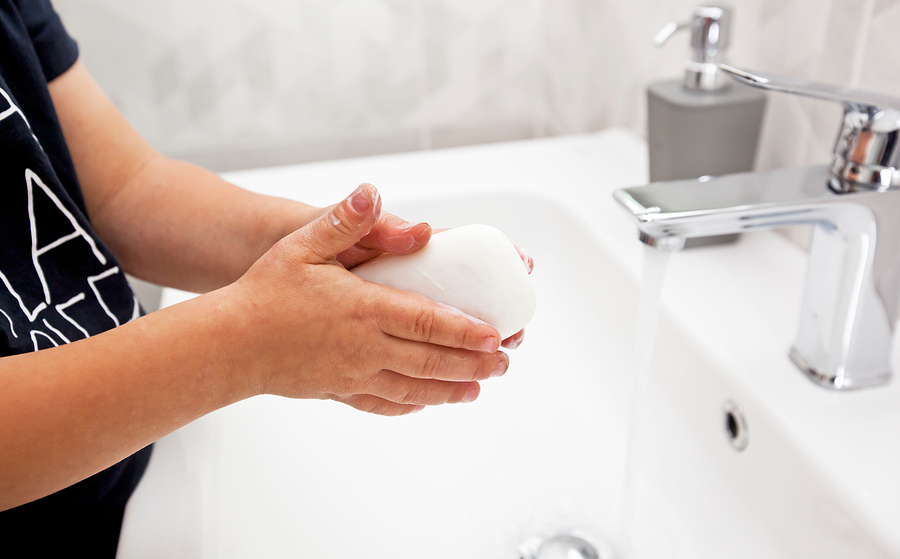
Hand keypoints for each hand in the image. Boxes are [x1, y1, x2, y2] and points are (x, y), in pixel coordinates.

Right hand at [224, 184, 509, 415]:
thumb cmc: (264, 292)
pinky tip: (424, 404)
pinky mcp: (339, 391)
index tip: (495, 336)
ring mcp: (354, 374)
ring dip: (451, 390)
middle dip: (473, 363)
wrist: (228, 345)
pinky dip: (410, 405)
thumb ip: (343, 221)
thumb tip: (371, 193)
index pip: (428, 322)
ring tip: (479, 389)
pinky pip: (383, 403)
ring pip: (414, 388)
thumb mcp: (303, 245)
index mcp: (365, 310)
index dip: (466, 332)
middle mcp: (366, 347)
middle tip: (503, 362)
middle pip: (432, 361)